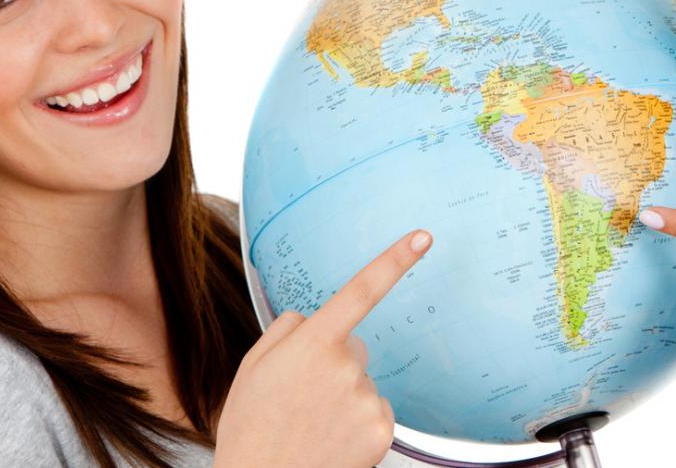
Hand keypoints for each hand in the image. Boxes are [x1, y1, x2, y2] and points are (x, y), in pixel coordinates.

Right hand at [214, 230, 433, 467]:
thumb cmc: (252, 428)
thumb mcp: (252, 367)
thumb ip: (287, 331)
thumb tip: (314, 319)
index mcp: (313, 344)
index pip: (360, 290)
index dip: (395, 260)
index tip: (422, 237)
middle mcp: (347, 368)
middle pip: (354, 347)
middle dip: (333, 363)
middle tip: (300, 396)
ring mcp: (368, 400)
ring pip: (363, 382)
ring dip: (342, 397)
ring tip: (311, 422)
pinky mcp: (383, 430)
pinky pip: (375, 409)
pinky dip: (357, 422)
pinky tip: (331, 438)